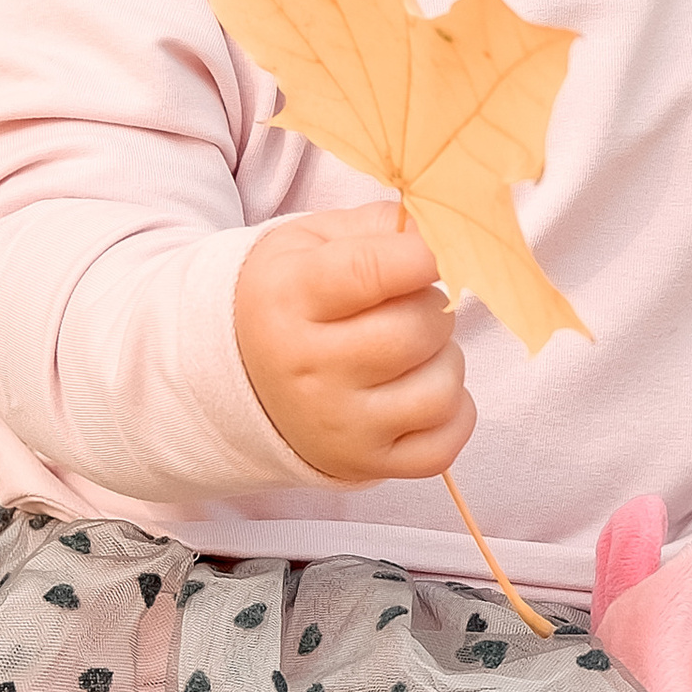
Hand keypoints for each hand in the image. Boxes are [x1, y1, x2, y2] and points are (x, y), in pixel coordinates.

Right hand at [235, 202, 474, 483]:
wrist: (240, 379)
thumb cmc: (292, 300)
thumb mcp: (311, 243)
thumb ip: (379, 227)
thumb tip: (444, 232)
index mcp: (289, 299)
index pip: (373, 271)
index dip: (422, 256)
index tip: (431, 254)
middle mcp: (308, 368)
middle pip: (416, 330)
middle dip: (433, 308)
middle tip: (412, 305)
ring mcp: (338, 425)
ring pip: (441, 389)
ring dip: (445, 361)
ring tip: (413, 351)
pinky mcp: (364, 464)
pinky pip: (445, 443)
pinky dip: (452, 413)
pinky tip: (421, 390)